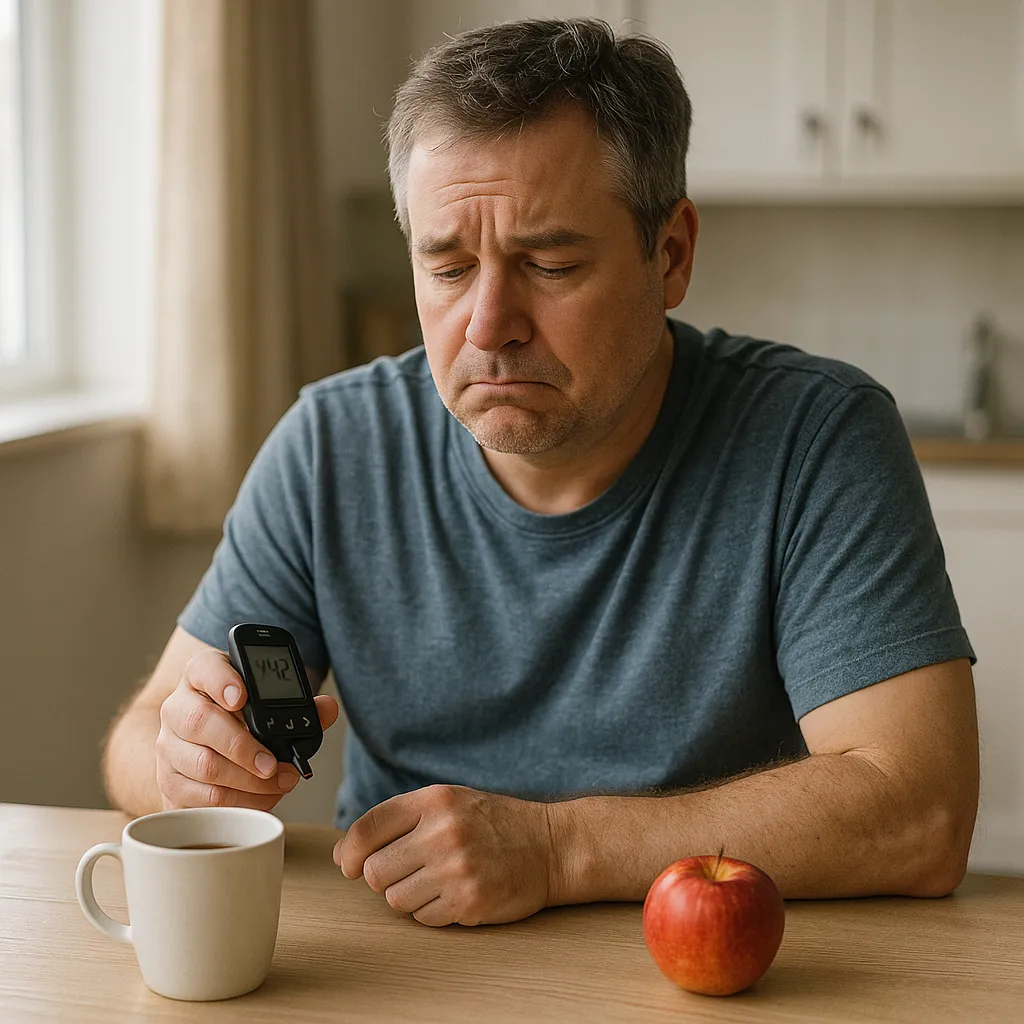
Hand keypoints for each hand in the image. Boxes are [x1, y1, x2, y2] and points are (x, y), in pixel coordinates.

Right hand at [155, 647, 339, 810]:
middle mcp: (178, 707)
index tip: (242, 697)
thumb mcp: (266, 700)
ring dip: (246, 781)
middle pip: (199, 722)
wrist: (202, 742)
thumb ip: (299, 703)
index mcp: (201, 675)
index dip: (222, 682)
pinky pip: (199, 798)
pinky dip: (236, 802)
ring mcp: (168, 746)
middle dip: (242, 746)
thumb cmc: (240, 717)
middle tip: (273, 763)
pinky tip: (260, 797)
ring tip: (279, 781)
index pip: (205, 669)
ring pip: (201, 766)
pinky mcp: (168, 782)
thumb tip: (327, 709)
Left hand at [333, 784, 555, 926]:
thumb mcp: (450, 802)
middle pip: (376, 872)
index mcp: (434, 800)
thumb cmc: (493, 823)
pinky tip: (456, 892)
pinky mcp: (469, 901)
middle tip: (409, 870)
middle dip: (384, 877)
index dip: (350, 852)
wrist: (550, 846)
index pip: (368, 828)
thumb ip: (400, 820)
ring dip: (410, 895)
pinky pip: (424, 918)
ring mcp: (457, 869)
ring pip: (396, 900)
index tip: (351, 864)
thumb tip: (346, 855)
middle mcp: (443, 832)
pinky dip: (434, 911)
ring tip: (439, 879)